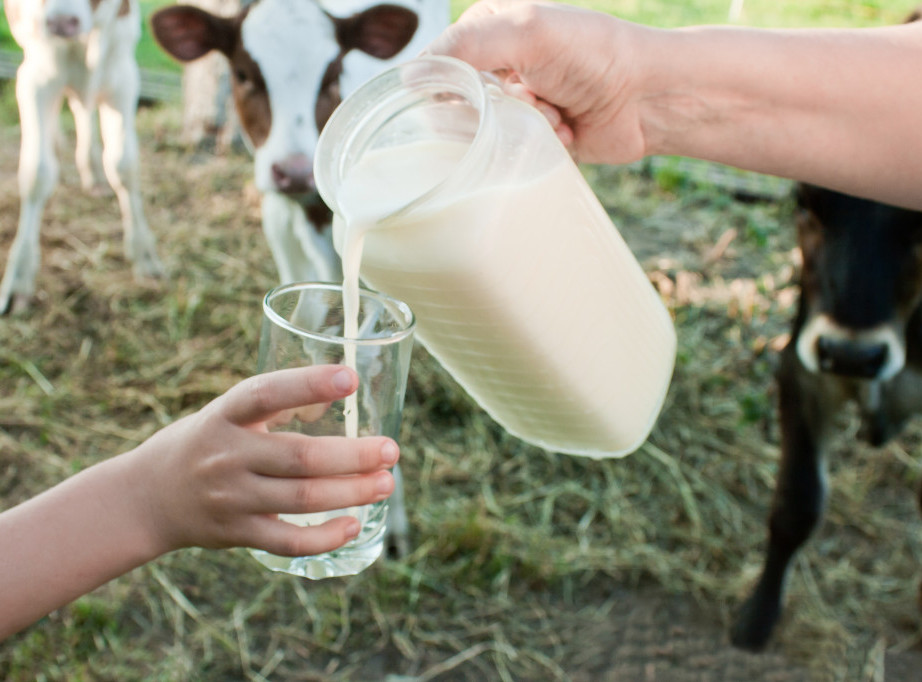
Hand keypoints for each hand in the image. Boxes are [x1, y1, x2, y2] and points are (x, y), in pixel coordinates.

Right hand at [130, 365, 399, 557]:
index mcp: (225, 415)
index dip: (308, 384)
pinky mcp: (236, 533)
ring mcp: (231, 498)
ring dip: (351, 492)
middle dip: (353, 455)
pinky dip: (323, 537)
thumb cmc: (205, 443)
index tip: (350, 377)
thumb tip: (342, 390)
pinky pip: (287, 541)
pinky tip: (353, 525)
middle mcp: (226, 455)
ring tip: (385, 483)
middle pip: (299, 456)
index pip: (266, 393)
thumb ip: (277, 405)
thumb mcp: (227, 413)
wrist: (146, 498)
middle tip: (391, 450)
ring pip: (301, 499)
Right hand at [426, 0, 646, 163]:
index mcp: (487, 31)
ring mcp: (515, 102)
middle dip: (500, 109)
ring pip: (486, 134)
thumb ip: (466, 47)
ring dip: (524, 127)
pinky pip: (511, 153)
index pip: (439, 65)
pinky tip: (567, 131)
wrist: (647, 97)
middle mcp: (496, 65)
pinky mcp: (532, 136)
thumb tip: (409, 77)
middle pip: (460, 104)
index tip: (491, 90)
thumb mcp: (526, 33)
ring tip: (557, 115)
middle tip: (536, 98)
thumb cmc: (592, 54)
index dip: (459, 85)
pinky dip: (540, 145)